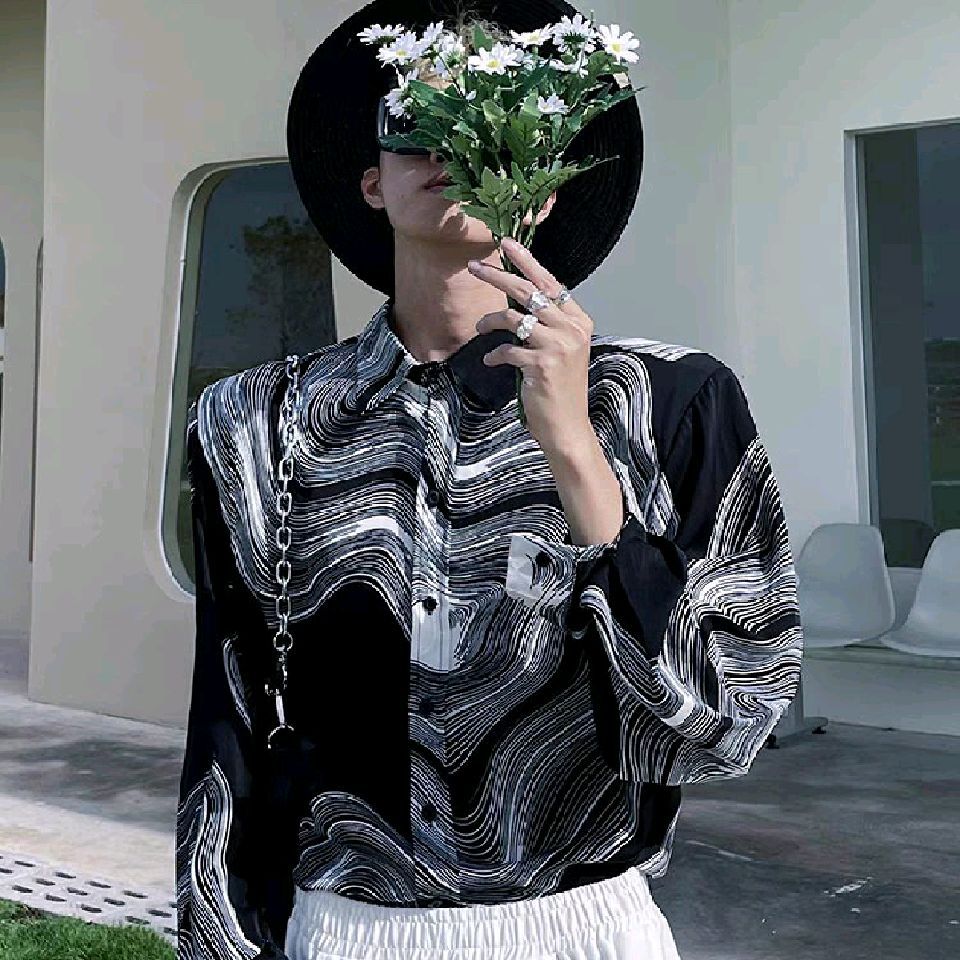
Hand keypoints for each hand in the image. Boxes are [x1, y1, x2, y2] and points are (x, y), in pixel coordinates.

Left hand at [469, 237, 594, 455]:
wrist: (567, 425)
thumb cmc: (559, 387)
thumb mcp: (561, 349)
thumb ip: (546, 323)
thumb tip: (516, 297)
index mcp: (578, 321)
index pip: (549, 283)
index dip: (526, 261)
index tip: (506, 244)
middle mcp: (571, 329)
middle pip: (528, 291)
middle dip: (498, 274)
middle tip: (474, 267)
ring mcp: (558, 346)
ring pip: (513, 317)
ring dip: (489, 321)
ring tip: (478, 329)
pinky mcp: (542, 365)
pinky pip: (507, 350)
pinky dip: (494, 355)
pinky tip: (491, 362)